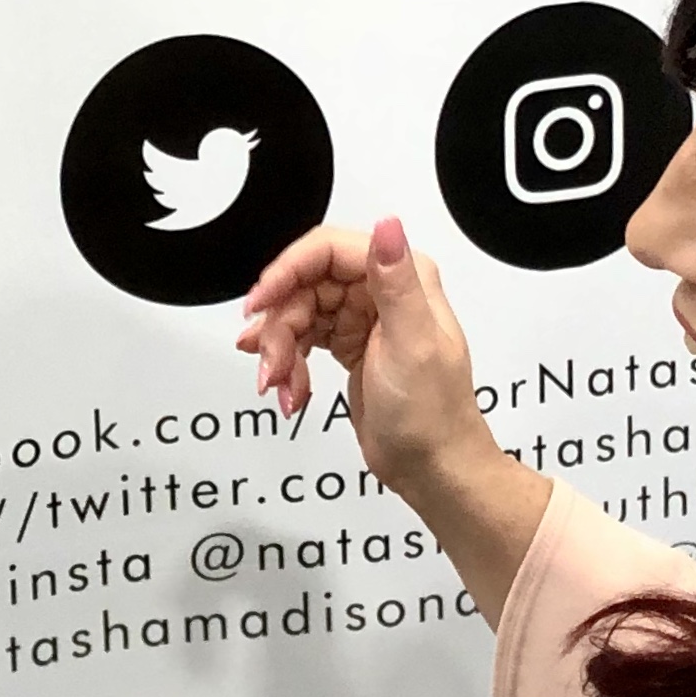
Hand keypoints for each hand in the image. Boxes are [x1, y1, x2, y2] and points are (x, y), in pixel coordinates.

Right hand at [238, 215, 548, 619]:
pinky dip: (289, 367)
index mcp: (403, 278)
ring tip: (278, 385)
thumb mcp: (411, 346)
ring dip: (280, 351)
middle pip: (304, 284)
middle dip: (279, 326)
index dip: (287, 271)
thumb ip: (395, 284)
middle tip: (270, 363)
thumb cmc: (432, 416)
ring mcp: (364, 318)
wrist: (433, 469)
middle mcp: (382, 291)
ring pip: (297, 314)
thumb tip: (388, 228)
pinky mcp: (349, 345)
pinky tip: (291, 392)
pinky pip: (302, 341)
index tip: (261, 302)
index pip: (327, 250)